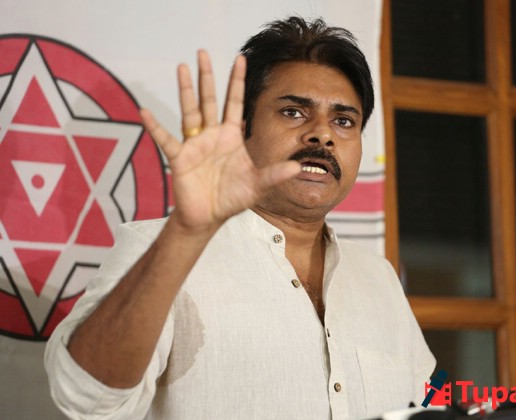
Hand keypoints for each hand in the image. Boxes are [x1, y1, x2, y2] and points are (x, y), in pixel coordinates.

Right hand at [140, 50, 299, 234]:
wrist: (209, 216)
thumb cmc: (232, 198)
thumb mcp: (257, 186)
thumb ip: (274, 175)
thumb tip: (298, 168)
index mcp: (231, 136)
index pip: (235, 102)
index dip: (237, 81)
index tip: (239, 58)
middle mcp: (212, 135)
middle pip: (209, 99)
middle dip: (207, 77)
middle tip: (203, 52)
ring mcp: (194, 144)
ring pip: (190, 111)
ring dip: (186, 90)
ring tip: (182, 67)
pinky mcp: (180, 157)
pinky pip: (166, 139)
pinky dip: (155, 127)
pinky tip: (146, 112)